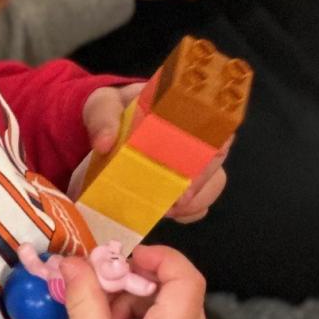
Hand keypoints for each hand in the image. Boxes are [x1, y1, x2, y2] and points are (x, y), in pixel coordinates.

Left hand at [81, 85, 230, 221]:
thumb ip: (103, 117)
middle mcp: (193, 135)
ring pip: (213, 183)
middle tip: (178, 201)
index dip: (213, 143)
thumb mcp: (101, 105)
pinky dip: (189, 212)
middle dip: (202, 183)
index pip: (215, 121)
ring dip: (196, 200)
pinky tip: (170, 214)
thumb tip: (104, 142)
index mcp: (180, 108)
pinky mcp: (181, 185)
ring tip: (170, 210)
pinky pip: (199, 203)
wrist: (102, 132)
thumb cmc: (110, 111)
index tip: (197, 167)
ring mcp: (190, 162)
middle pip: (217, 159)